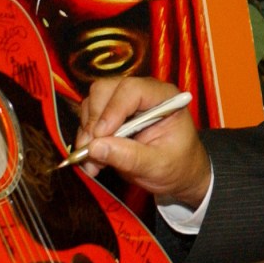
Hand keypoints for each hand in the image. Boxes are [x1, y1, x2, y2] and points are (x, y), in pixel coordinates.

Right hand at [75, 77, 211, 209]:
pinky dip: (85, 139)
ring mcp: (124, 102)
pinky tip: (93, 160)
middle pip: (105, 90)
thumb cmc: (177, 165)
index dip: (113, 110)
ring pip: (92, 102)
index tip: (101, 136)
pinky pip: (88, 119)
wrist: (178, 173)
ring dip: (87, 131)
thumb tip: (94, 148)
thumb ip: (130, 157)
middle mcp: (141, 93)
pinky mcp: (110, 115)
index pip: (132, 90)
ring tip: (93, 161)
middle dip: (95, 120)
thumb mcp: (158, 166)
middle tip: (91, 150)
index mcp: (163, 97)